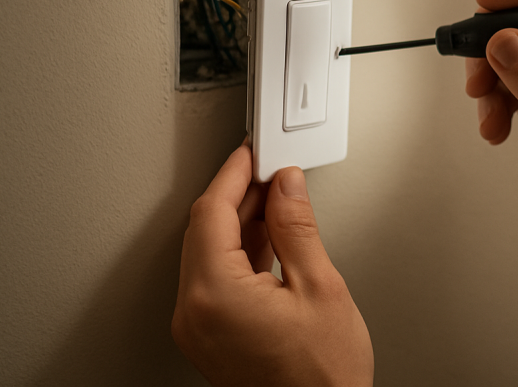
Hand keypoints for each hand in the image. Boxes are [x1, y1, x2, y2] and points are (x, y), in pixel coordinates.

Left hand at [172, 142, 373, 386]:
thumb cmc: (323, 377)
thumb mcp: (320, 286)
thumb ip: (297, 227)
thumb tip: (287, 186)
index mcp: (214, 295)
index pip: (212, 212)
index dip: (235, 174)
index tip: (254, 153)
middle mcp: (194, 313)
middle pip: (205, 230)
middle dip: (239, 194)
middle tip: (272, 171)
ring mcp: (198, 327)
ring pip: (209, 253)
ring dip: (241, 222)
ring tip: (279, 200)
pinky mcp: (210, 336)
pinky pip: (215, 278)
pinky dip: (240, 251)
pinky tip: (270, 237)